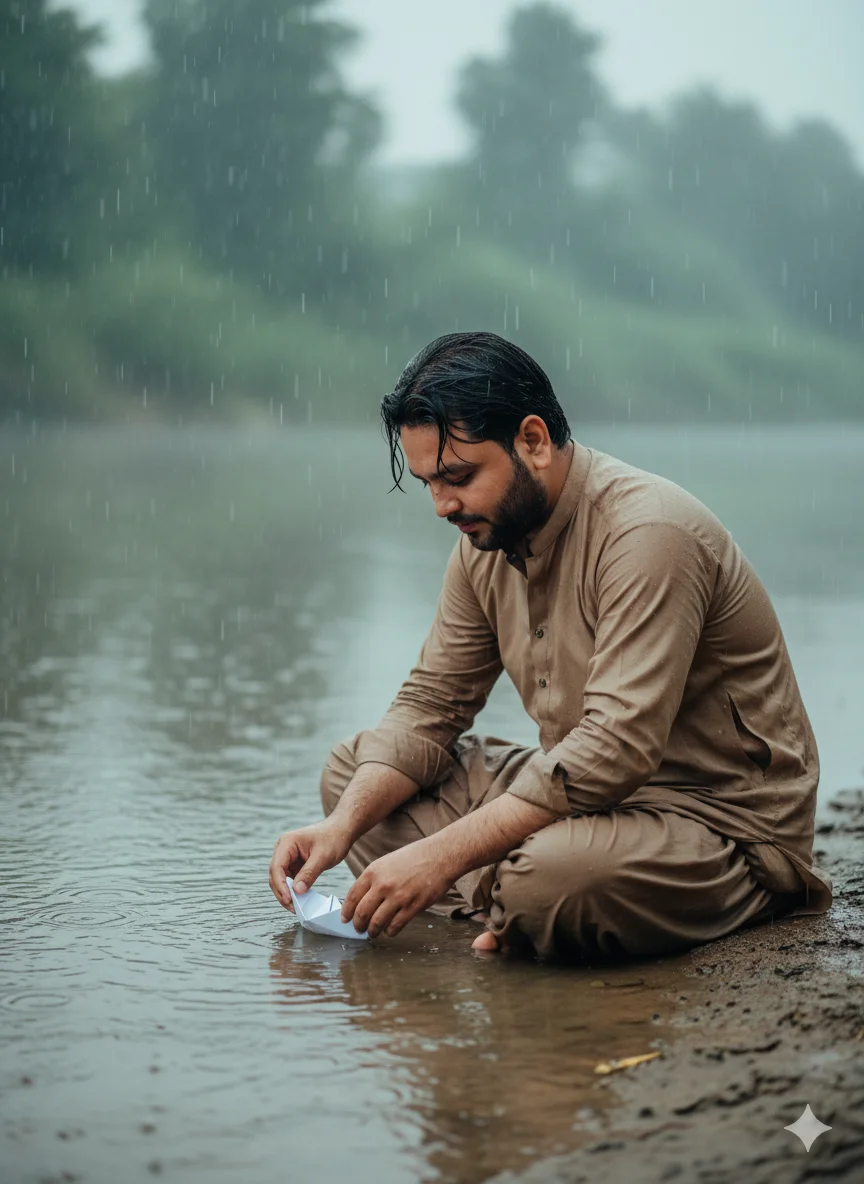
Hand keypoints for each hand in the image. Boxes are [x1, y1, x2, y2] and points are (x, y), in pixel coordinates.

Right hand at [269, 820, 350, 910]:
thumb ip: (308, 874)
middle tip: (293, 907)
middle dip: (282, 892)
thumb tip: (297, 891)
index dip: (280, 885)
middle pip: (275, 875)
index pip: (276, 867)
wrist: (341, 830)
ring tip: (296, 907)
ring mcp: (287, 857)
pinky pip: (289, 879)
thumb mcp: (322, 857)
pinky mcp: (294, 864)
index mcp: (287, 843)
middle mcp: (283, 849)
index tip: (289, 899)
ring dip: (286, 893)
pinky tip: (299, 900)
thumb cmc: (333, 838)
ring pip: (280, 879)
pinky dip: (293, 890)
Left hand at [340, 838, 455, 938]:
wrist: (440, 855)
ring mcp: (398, 897)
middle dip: (358, 925)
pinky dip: (389, 931)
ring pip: (377, 923)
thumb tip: (362, 899)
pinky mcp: (412, 906)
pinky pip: (395, 926)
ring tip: (373, 933)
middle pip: (362, 913)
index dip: (347, 911)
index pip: (352, 897)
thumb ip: (374, 879)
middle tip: (359, 929)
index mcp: (373, 872)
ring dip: (373, 931)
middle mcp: (383, 885)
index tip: (345, 920)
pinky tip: (389, 930)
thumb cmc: (414, 857)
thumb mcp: (387, 862)